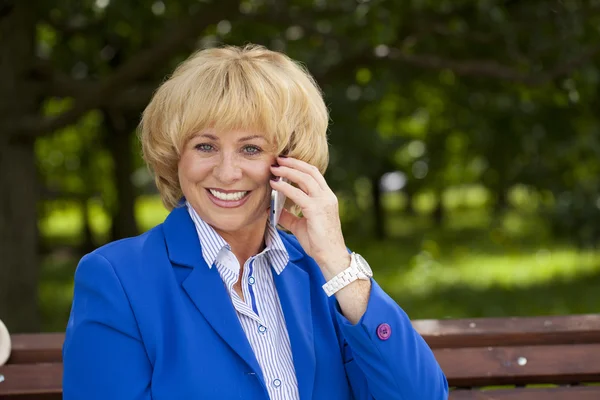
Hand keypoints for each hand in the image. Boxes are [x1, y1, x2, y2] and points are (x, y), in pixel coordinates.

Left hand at [270, 156, 349, 277]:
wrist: (330, 256)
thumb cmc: (318, 242)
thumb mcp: (300, 225)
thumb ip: (288, 215)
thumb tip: (273, 209)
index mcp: (326, 197)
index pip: (314, 174)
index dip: (300, 166)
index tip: (285, 162)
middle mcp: (327, 196)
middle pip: (310, 171)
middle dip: (293, 163)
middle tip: (278, 159)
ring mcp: (323, 202)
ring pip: (304, 178)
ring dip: (288, 171)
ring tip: (275, 168)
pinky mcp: (316, 210)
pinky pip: (297, 194)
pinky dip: (284, 187)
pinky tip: (275, 185)